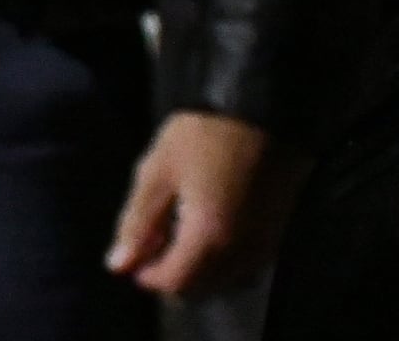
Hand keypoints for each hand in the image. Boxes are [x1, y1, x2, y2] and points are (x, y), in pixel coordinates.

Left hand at [108, 109, 291, 297]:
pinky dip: (222, 261)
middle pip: (201, 290)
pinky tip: (207, 227)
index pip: (175, 285)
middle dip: (172, 275)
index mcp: (209, 237)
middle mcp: (243, 252)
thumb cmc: (203, 133)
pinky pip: (246, 268)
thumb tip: (119, 266)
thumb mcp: (158, 171)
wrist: (264, 108)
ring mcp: (266, 246)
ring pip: (225, 283)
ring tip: (179, 229)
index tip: (135, 252)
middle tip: (155, 239)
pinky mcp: (279, 235)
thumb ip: (137, 223)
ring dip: (198, 270)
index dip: (148, 275)